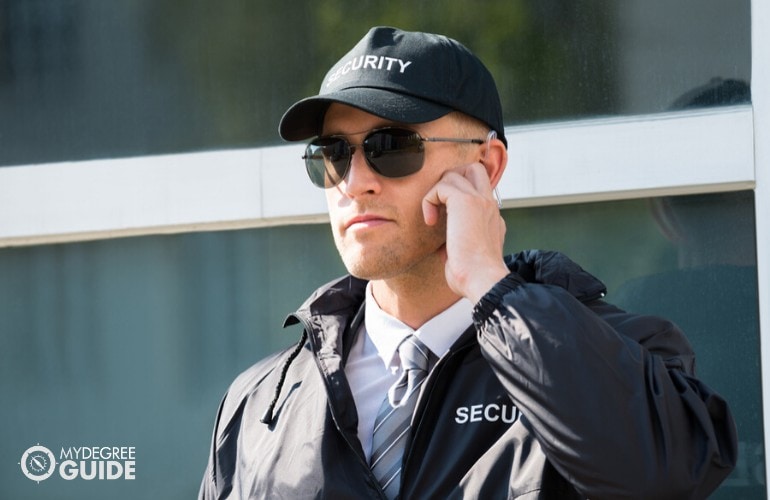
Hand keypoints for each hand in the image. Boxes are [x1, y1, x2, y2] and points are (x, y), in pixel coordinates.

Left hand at [422, 163, 508, 302]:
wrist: (483, 279)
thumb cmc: (473, 276)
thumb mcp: (468, 254)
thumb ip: (460, 243)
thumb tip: (445, 247)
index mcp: (492, 216)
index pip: (478, 189)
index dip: (458, 196)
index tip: (444, 218)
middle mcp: (489, 204)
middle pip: (474, 169)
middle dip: (451, 179)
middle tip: (439, 203)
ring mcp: (480, 200)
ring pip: (454, 174)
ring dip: (436, 192)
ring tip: (433, 217)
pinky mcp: (465, 201)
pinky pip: (441, 186)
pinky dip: (429, 200)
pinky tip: (430, 221)